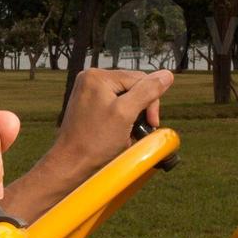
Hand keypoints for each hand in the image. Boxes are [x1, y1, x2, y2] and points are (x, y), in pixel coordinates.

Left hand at [44, 69, 174, 187]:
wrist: (71, 163)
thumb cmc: (95, 142)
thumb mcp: (126, 113)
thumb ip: (147, 91)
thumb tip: (166, 74)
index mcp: (97, 76)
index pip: (140, 79)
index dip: (150, 101)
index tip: (151, 123)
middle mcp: (90, 79)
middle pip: (132, 87)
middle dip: (140, 109)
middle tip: (140, 130)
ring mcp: (88, 92)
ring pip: (125, 98)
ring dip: (132, 116)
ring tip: (127, 134)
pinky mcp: (88, 105)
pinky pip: (114, 106)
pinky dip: (121, 120)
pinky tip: (119, 134)